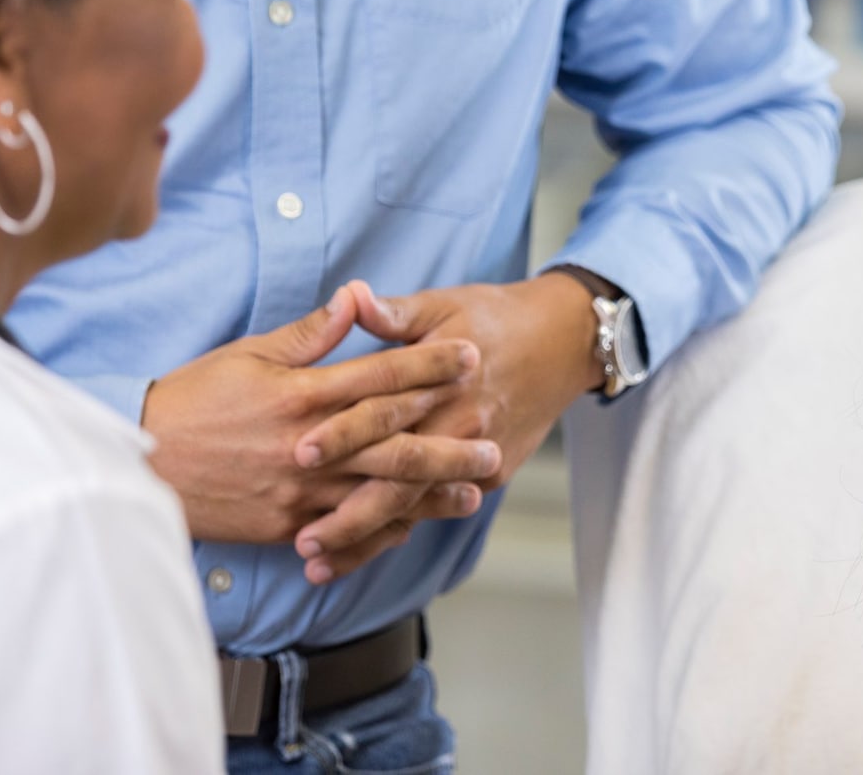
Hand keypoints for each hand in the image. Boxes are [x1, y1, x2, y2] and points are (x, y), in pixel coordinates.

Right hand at [140, 281, 501, 543]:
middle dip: (449, 442)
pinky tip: (416, 525)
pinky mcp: (284, 524)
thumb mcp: (248, 355)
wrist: (137, 463)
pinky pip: (344, 529)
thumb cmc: (192, 399)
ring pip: (377, 493)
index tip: (471, 356)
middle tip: (493, 440)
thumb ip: (310, 334)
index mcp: (300, 395)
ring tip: (473, 492)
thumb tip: (356, 298)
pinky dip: (382, 529)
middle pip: (392, 443)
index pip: (380, 376)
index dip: (430, 365)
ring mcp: (297, 490)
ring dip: (429, 494)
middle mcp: (306, 445)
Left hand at [288, 273, 603, 580]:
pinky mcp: (492, 475)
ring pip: (417, 507)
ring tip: (319, 567)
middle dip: (350, 517)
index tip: (299, 454)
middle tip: (301, 543)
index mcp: (441, 381)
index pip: (384, 412)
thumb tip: (351, 295)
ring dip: (368, 540)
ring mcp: (478, 456)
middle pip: (400, 481)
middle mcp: (460, 425)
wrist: (563, 340)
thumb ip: (393, 313)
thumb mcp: (442, 305)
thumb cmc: (494, 317)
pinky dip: (401, 532)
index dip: (342, 434)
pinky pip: (439, 508)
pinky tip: (362, 553)